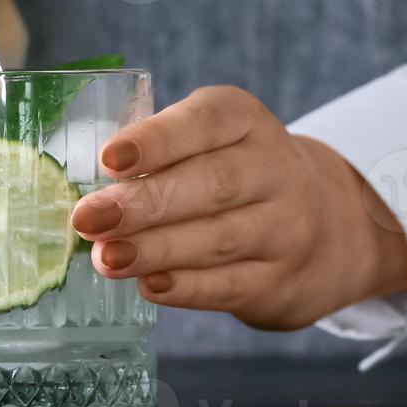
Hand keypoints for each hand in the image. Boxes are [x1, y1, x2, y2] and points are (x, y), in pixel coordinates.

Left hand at [70, 86, 406, 329]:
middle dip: (144, 203)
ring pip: (219, 238)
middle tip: (88, 218)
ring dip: (155, 250)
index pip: (206, 120)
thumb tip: (82, 185)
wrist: (323, 225)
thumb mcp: (208, 141)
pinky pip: (230, 285)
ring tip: (106, 257)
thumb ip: (156, 152)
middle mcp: (275, 168)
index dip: (157, 140)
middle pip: (212, 184)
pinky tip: (147, 284)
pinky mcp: (281, 280)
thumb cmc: (231, 173)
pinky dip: (184, 287)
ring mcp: (287, 227)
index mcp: (245, 119)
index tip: (108, 159)